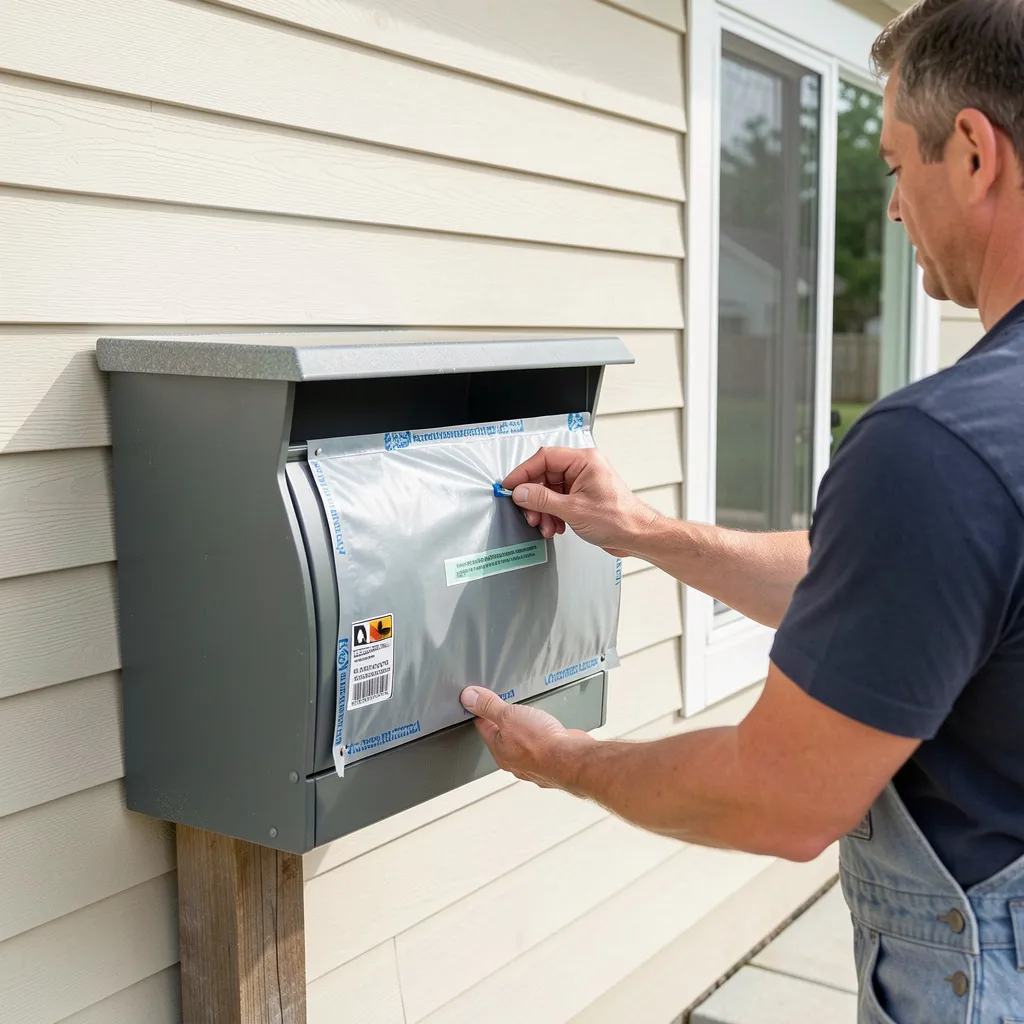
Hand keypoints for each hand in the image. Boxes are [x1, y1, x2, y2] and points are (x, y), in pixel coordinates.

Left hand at [460, 686, 593, 789]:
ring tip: (529, 716)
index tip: (481, 702)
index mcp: (500, 751)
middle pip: (504, 737)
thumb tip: (469, 698)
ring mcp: (535, 763)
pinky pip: (543, 745)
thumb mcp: (508, 716)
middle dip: (504, 722)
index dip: (481, 712)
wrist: (572, 759)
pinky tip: (548, 729)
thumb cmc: (541, 743)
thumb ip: (489, 706)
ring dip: (526, 730)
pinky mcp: (552, 760)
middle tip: (506, 706)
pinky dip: (544, 736)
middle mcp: (515, 761)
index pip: (484, 728)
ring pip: (524, 743)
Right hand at [503, 447, 658, 555]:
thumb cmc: (619, 519)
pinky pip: (558, 501)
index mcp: (584, 461)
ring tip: (545, 524)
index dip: (523, 472)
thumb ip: (543, 500)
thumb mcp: (574, 510)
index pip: (544, 458)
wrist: (637, 536)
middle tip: (529, 512)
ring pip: (549, 491)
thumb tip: (520, 492)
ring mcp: (582, 483)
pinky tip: (555, 526)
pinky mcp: (582, 497)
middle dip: (534, 497)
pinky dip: (552, 514)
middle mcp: (583, 468)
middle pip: (544, 476)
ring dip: (543, 510)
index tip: (510, 486)